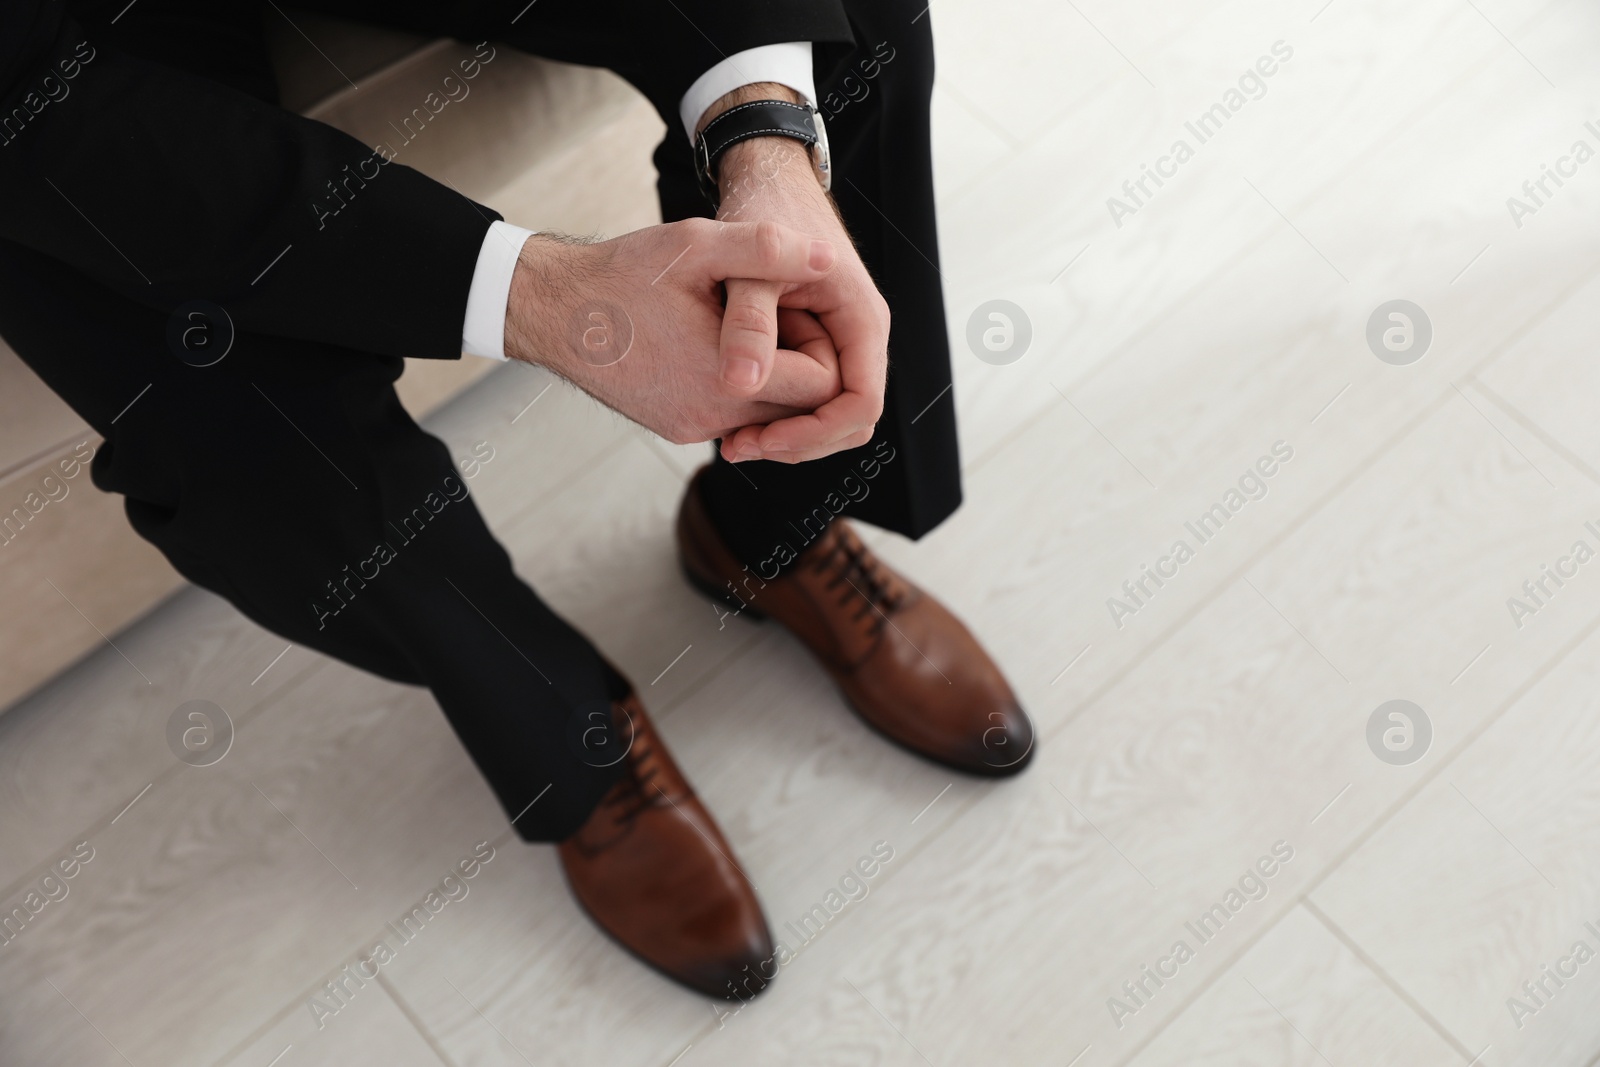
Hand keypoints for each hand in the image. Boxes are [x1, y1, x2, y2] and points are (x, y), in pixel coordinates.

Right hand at [502, 220, 842, 444]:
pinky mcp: (677, 427)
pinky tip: (716, 341)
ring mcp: (693, 428)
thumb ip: (767, 249)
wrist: (552, 311)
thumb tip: (828, 257)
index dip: (822, 340)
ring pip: (768, 415)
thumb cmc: (621, 275)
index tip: (793, 304)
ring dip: (773, 374)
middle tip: (776, 310)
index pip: (824, 386)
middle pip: (801, 408)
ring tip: (743, 322)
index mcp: (726, 380)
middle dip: (804, 361)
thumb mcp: (697, 245)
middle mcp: (713, 419)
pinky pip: (734, 415)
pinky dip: (740, 383)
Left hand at [712, 137, 890, 464]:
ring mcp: (838, 342)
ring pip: (826, 412)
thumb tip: (741, 386)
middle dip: (799, 441)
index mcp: (860, 318)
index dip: (816, 432)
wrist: (765, 177)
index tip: (764, 439)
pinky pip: (806, 394)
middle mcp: (858, 337)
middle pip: (847, 420)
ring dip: (785, 433)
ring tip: (732, 438)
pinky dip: (775, 413)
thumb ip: (747, 323)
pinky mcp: (814, 344)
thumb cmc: (762, 209)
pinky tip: (733, 413)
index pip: (861, 404)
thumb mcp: (747, 265)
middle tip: (739, 448)